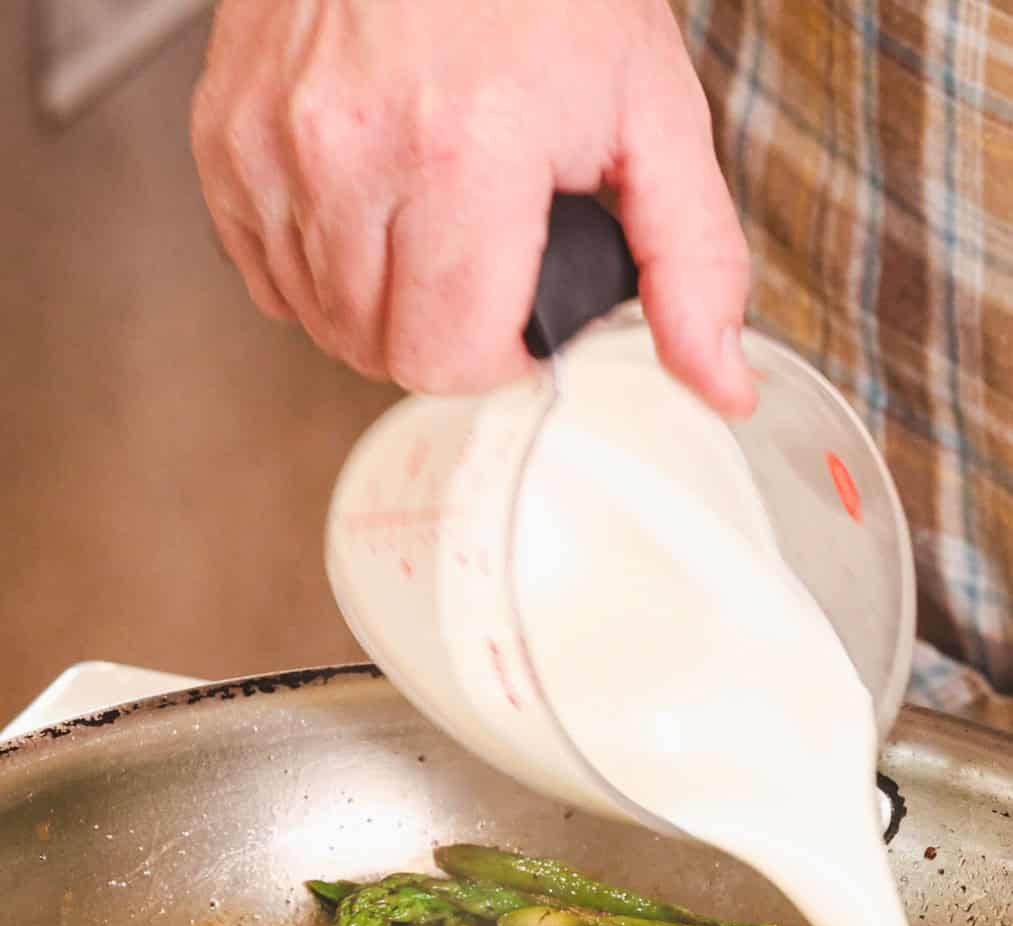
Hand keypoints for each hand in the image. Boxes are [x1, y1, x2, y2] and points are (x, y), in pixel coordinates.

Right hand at [191, 0, 752, 410]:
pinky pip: (262, 272)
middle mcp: (351, 151)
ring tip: (428, 228)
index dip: (497, 358)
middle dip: (441, 336)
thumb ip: (692, 259)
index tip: (522, 316)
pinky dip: (314, 267)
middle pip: (380, 352)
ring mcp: (272, 143)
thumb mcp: (649, 109)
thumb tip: (720, 385)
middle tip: (483, 268)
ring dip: (377, 306)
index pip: (447, 360)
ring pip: (319, 321)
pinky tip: (367, 210)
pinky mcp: (225, 134)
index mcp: (464, 153)